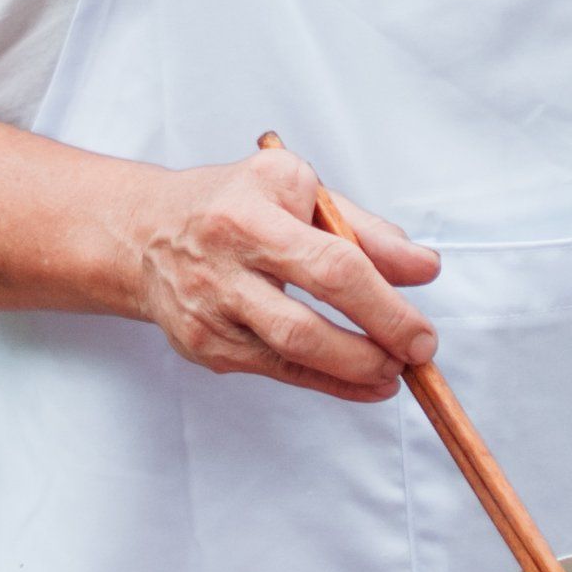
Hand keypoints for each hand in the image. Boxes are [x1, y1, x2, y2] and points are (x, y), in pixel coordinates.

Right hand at [120, 145, 440, 401]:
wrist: (147, 232)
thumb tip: (424, 269)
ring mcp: (208, 313)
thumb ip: (363, 229)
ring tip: (393, 372)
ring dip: (352, 372)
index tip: (423, 331)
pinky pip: (275, 372)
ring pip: (289, 356)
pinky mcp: (204, 347)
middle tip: (417, 357)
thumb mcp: (297, 190)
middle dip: (372, 348)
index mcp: (250, 215)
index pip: (330, 267)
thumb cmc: (236, 204)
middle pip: (304, 324)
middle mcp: (222, 266)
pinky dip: (326, 382)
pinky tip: (361, 382)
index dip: (384, 306)